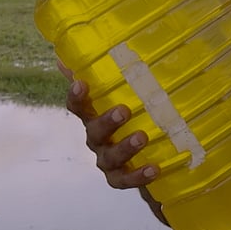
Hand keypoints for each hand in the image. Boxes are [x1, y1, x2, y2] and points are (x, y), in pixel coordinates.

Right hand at [58, 60, 157, 189]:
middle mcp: (97, 139)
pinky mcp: (121, 178)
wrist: (147, 159)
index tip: (81, 83)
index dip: (76, 95)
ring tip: (142, 136)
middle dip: (107, 121)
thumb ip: (109, 74)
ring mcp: (108, 161)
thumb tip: (87, 50)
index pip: (78, 106)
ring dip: (125, 147)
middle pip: (94, 132)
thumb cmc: (133, 119)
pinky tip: (154, 168)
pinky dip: (138, 176)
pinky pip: (125, 179)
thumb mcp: (126, 94)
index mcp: (95, 117)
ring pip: (109, 157)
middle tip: (124, 110)